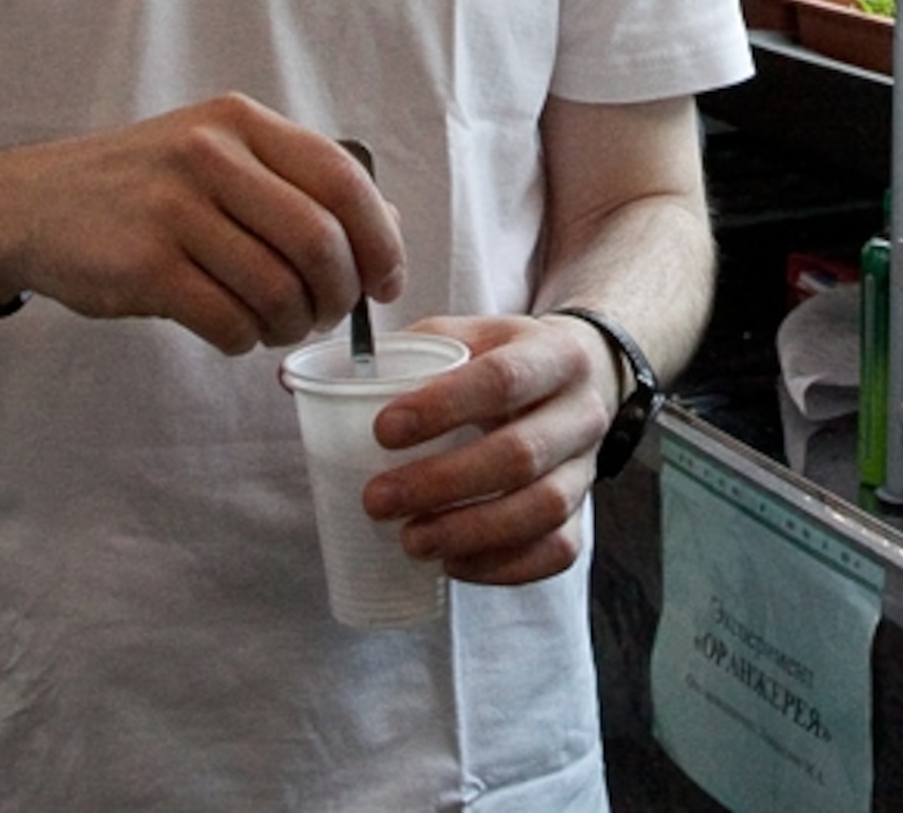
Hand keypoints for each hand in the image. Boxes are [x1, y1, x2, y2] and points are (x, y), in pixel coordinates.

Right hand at [0, 95, 405, 353]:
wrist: (29, 205)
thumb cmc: (144, 189)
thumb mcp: (217, 156)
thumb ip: (295, 182)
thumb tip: (386, 228)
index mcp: (239, 123)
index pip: (342, 178)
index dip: (379, 239)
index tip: (385, 281)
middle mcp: (210, 155)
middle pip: (319, 240)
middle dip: (338, 294)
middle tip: (327, 315)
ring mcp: (173, 209)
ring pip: (277, 288)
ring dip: (291, 325)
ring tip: (276, 327)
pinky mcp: (143, 265)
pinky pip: (228, 320)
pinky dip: (244, 340)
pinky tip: (233, 333)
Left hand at [360, 312, 614, 586]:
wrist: (584, 378)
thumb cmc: (507, 360)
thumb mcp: (471, 336)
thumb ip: (412, 352)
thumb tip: (315, 381)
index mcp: (555, 354)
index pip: (503, 379)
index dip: (443, 407)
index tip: (383, 431)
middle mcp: (582, 412)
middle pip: (521, 454)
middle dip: (442, 483)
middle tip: (377, 500)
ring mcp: (587, 467)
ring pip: (543, 509)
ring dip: (470, 531)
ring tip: (411, 541)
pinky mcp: (584, 513)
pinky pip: (557, 551)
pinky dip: (504, 566)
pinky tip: (453, 564)